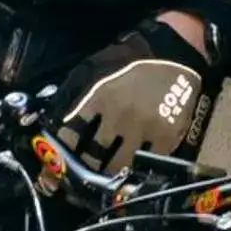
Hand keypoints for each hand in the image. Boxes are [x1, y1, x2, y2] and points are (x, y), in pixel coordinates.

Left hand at [49, 20, 213, 172]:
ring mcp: (144, 129)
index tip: (57, 164)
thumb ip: (75, 96)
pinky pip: (146, 162)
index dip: (62, 153)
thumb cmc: (128, 58)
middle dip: (83, 169)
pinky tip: (128, 171)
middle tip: (78, 179)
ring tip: (101, 180)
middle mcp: (119, 117)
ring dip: (107, 174)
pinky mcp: (167, 136)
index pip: (71, 135)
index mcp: (98, 98)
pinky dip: (135, 169)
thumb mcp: (93, 68)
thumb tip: (57, 124)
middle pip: (93, 156)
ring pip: (119, 165)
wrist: (173, 49)